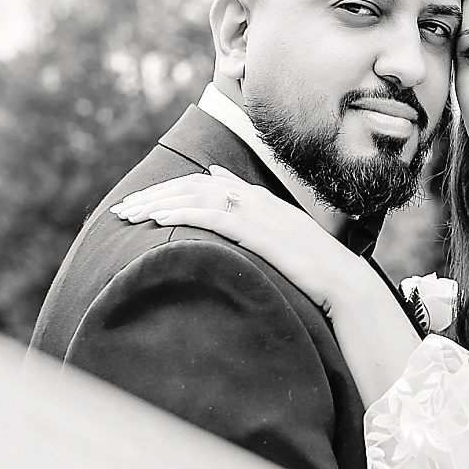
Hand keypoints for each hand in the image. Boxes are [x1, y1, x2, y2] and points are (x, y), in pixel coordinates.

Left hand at [112, 167, 362, 313]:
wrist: (346, 284)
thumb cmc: (316, 271)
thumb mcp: (282, 239)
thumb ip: (252, 215)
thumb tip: (220, 188)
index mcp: (261, 201)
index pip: (206, 185)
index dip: (171, 191)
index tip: (143, 203)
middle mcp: (257, 200)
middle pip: (194, 186)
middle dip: (155, 195)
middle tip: (123, 208)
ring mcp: (258, 214)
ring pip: (197, 197)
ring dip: (159, 203)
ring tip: (129, 213)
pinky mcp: (258, 232)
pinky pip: (211, 216)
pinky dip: (181, 214)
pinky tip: (157, 220)